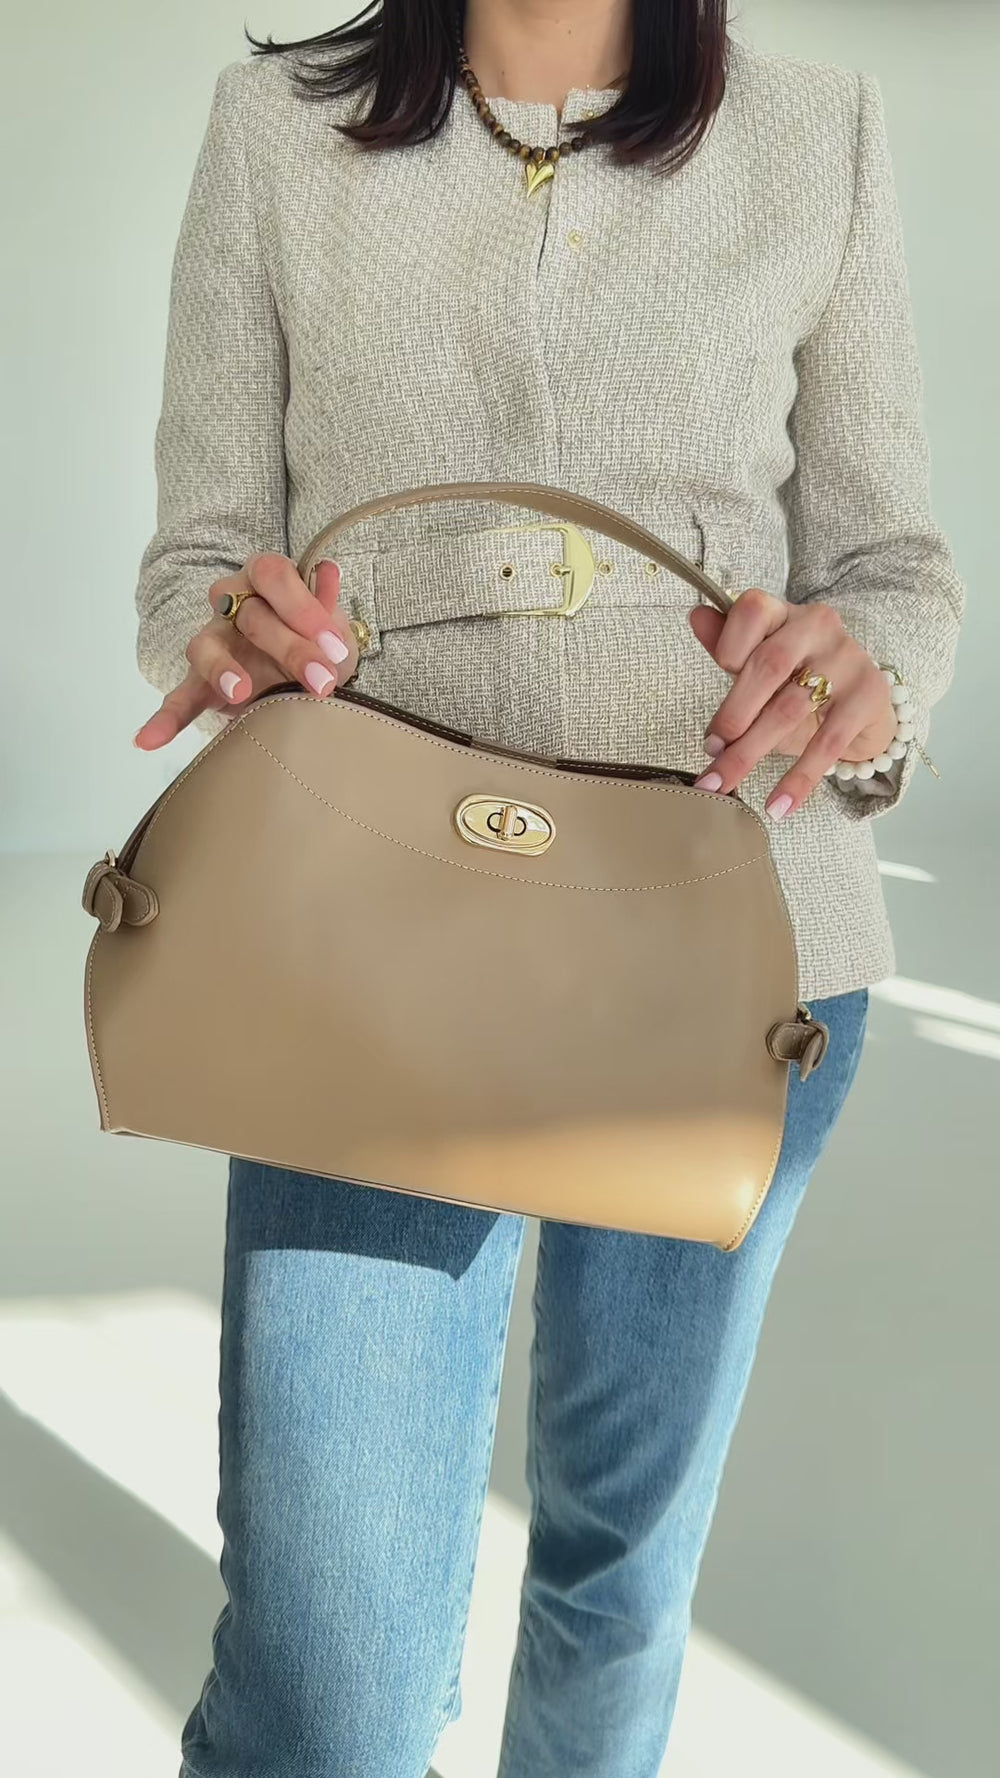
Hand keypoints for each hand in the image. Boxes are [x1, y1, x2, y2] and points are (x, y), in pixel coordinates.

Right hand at [133, 555, 357, 749]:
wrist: (311, 676)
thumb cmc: (321, 644)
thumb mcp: (336, 630)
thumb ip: (328, 608)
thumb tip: (328, 573)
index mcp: (267, 580)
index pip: (273, 575)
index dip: (302, 606)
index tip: (332, 643)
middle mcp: (234, 604)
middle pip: (250, 615)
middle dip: (289, 648)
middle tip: (321, 681)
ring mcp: (214, 642)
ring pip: (205, 648)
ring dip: (223, 670)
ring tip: (239, 692)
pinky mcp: (202, 683)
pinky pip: (179, 698)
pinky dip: (166, 719)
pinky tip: (148, 739)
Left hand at [688, 588, 896, 818]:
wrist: (864, 707)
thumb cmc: (801, 682)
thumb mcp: (762, 664)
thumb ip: (729, 643)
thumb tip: (695, 616)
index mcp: (786, 612)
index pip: (753, 609)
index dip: (727, 648)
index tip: (714, 683)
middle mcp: (818, 625)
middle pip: (768, 665)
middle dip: (732, 715)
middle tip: (709, 754)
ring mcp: (848, 658)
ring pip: (790, 708)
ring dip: (751, 751)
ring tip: (723, 783)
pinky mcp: (869, 695)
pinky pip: (827, 743)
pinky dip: (798, 780)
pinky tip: (777, 806)